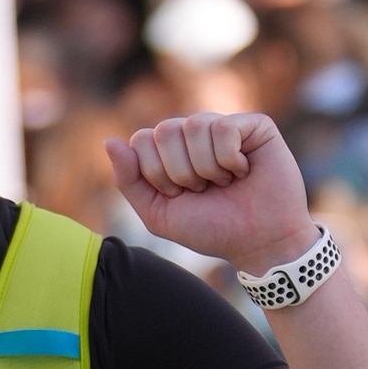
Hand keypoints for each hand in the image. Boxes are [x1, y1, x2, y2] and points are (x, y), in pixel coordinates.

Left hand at [103, 107, 314, 275]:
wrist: (258, 243)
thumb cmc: (211, 229)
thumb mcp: (159, 213)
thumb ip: (130, 180)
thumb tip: (108, 141)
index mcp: (170, 151)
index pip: (142, 140)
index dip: (157, 174)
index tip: (180, 196)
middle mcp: (195, 133)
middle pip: (164, 130)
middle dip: (180, 172)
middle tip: (203, 190)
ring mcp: (224, 126)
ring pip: (193, 126)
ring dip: (207, 168)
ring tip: (226, 182)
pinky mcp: (254, 125)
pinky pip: (223, 128)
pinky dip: (230, 159)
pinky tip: (244, 171)